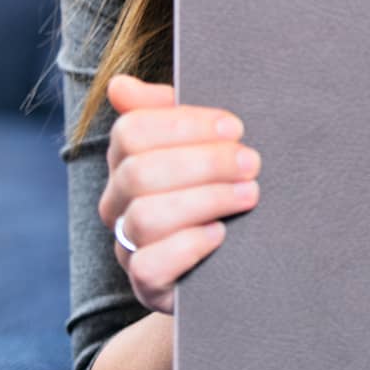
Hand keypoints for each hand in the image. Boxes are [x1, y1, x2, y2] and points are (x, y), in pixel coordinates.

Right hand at [97, 73, 261, 314]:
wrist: (232, 255)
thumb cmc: (216, 183)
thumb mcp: (201, 143)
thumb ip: (168, 111)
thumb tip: (120, 85)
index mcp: (125, 159)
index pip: (132, 131)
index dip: (184, 124)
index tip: (235, 127)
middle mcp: (116, 201)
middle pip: (140, 173)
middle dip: (204, 163)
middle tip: (252, 162)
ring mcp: (126, 244)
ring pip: (146, 218)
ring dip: (206, 200)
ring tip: (249, 194)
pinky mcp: (145, 283)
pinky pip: (150, 265)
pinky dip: (189, 245)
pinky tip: (221, 234)